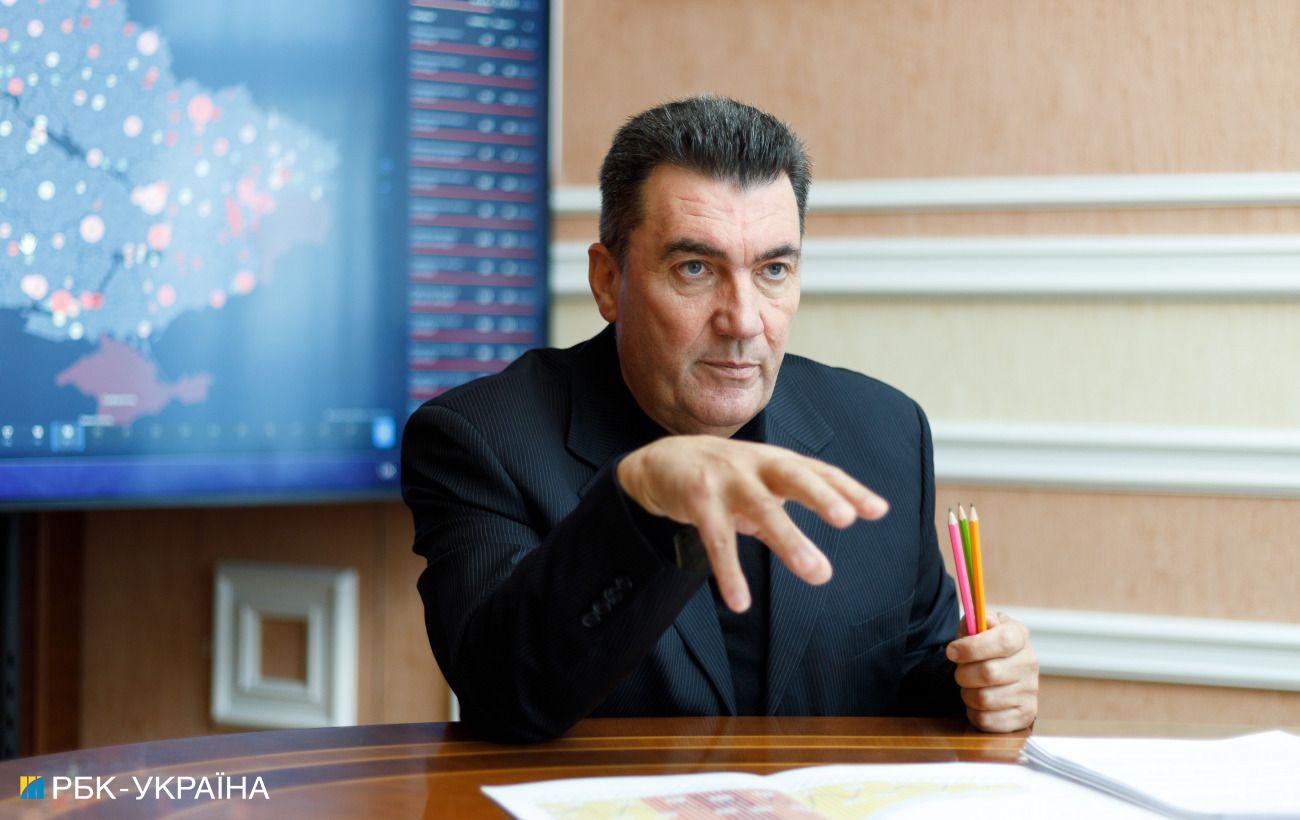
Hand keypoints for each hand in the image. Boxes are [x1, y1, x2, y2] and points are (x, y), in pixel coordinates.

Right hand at [617, 436, 888, 611]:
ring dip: (789, 540)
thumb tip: (855, 511)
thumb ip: (804, 494)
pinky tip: (741, 602)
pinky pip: (717, 540)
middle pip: (792, 475)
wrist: (661, 462)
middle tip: (846, 519)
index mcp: (776, 460)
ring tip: (817, 574)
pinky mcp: (697, 500)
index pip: (818, 471)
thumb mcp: (765, 479)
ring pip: (761, 509)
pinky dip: (730, 572)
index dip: (848, 488)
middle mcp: (755, 464)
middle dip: (819, 495)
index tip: (879, 510)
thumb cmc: (727, 475)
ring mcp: (725, 480)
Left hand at [946, 611, 1038, 731]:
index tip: (951, 651)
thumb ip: (974, 621)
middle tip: (960, 671)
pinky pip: (987, 720)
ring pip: (984, 699)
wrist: (999, 671)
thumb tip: (982, 622)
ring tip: (970, 686)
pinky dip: (973, 713)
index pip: (1003, 641)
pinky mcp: (1025, 715)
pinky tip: (977, 703)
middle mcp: (1030, 663)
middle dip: (963, 673)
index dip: (972, 647)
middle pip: (989, 673)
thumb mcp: (977, 627)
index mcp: (1019, 635)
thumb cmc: (983, 647)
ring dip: (967, 694)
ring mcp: (1030, 691)